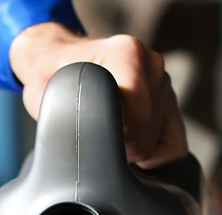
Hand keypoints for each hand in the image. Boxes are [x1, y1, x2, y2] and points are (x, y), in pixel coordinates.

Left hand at [9, 23, 186, 168]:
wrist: (60, 64)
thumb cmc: (51, 78)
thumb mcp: (47, 92)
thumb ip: (70, 113)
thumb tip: (92, 144)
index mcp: (128, 52)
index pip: (138, 116)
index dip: (110, 134)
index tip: (86, 125)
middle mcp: (153, 65)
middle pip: (145, 134)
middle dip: (116, 144)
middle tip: (90, 130)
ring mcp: (164, 84)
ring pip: (156, 144)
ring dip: (127, 147)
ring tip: (103, 130)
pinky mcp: (170, 105)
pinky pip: (173, 147)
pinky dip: (150, 155)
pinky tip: (125, 144)